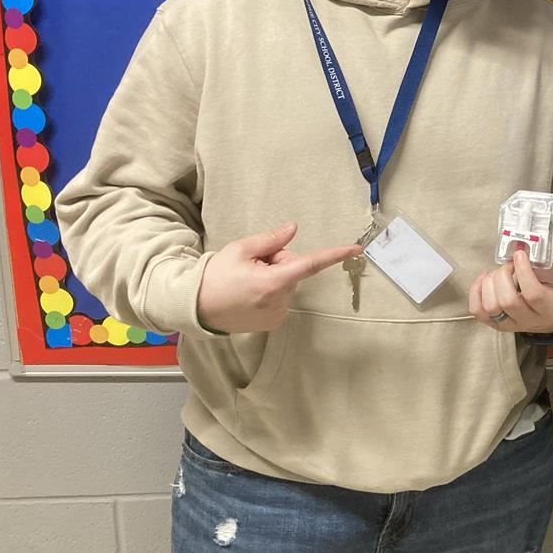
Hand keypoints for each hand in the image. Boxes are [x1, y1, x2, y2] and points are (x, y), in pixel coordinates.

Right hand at [197, 222, 359, 333]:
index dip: (334, 255)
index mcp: (273, 282)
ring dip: (274, 278)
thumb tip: (293, 229)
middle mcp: (279, 301)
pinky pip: (282, 299)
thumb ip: (271, 240)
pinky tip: (250, 294)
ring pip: (287, 285)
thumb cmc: (216, 275)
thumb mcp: (240, 250)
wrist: (197, 307)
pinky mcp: (273, 323)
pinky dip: (270, 292)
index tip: (355, 249)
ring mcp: (277, 315)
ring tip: (247, 281)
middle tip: (252, 265)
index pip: (310, 264)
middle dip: (278, 263)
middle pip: (293, 270)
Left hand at [468, 247, 552, 333]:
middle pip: (507, 301)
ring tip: (497, 274)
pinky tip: (484, 281)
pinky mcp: (496, 324)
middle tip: (509, 265)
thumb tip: (518, 251)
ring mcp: (510, 324)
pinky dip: (476, 292)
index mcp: (548, 307)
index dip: (523, 271)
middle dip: (503, 275)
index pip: (533, 293)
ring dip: (489, 284)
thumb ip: (538, 265)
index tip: (519, 255)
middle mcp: (528, 319)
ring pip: (490, 307)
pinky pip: (478, 311)